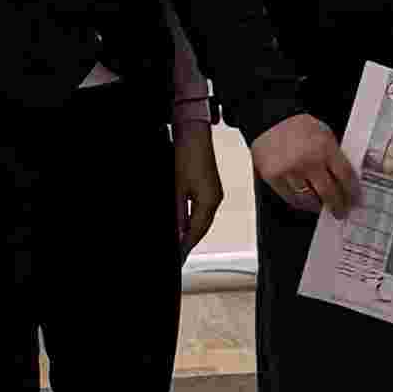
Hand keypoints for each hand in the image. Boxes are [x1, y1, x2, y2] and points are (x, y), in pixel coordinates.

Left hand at [170, 125, 224, 256]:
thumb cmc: (186, 157)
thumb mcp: (177, 188)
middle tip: (180, 253)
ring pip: (203, 220)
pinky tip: (186, 224)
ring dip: (192, 231)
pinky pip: (203, 210)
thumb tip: (178, 233)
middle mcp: (215, 199)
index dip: (186, 245)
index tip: (179, 255)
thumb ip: (178, 213)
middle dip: (190, 241)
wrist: (194, 136)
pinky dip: (194, 220)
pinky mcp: (210, 188)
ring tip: (181, 243)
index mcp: (209, 201)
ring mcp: (214, 193)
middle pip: (202, 227)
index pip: (197, 231)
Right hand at [252, 112, 357, 217]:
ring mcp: (289, 170)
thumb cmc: (300, 126)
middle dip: (337, 205)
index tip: (354, 200)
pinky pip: (290, 197)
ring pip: (308, 198)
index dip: (351, 192)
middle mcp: (307, 161)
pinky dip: (300, 203)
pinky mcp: (273, 176)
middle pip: (328, 192)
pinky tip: (306, 203)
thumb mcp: (326, 135)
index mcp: (324, 148)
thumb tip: (351, 177)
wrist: (271, 120)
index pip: (344, 176)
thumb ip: (336, 156)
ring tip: (323, 207)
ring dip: (318, 206)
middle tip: (341, 212)